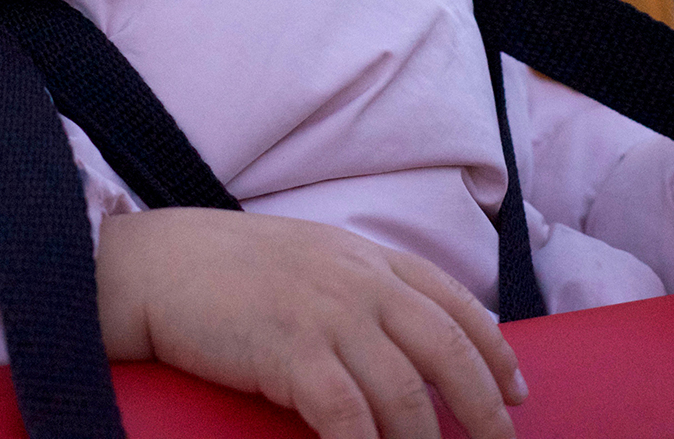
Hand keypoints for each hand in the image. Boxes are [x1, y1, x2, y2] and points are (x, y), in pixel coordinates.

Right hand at [97, 207, 526, 438]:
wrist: (155, 264)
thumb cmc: (225, 270)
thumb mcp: (309, 260)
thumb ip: (359, 287)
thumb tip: (405, 338)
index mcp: (368, 258)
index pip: (455, 303)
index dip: (495, 352)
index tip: (517, 393)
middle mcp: (359, 281)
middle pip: (447, 350)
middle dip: (485, 408)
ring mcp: (327, 314)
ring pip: (405, 392)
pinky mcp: (290, 351)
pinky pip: (348, 416)